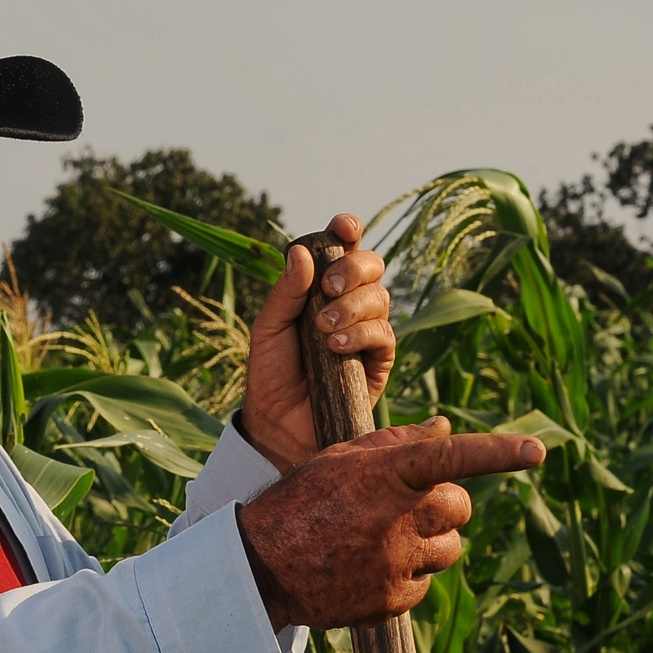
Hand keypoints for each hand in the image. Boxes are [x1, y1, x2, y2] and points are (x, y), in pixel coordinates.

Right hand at [235, 418, 544, 629]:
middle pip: (459, 508)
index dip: (499, 453)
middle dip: (445, 505)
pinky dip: (408, 575)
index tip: (538, 451)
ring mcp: (396, 563)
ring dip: (431, 541)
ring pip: (449, 548)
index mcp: (383, 475)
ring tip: (384, 540)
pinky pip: (424, 583)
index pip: (452, 459)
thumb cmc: (300, 503)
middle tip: (410, 506)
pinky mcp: (392, 601)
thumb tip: (447, 429)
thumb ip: (397, 444)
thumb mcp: (340, 460)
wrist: (259, 568)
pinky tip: (369, 567)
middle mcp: (395, 518)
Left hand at [242, 213, 393, 470]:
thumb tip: (301, 253)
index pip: (342, 247)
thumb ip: (286, 292)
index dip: (347, 230)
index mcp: (321, 287)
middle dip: (354, 267)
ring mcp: (367, 330)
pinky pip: (384, 334)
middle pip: (371, 264)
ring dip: (353, 306)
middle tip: (329, 287)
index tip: (343, 228)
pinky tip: (337, 346)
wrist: (278, 424)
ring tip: (324, 328)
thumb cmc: (271, 373)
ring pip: (380, 297)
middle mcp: (349, 303)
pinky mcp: (379, 361)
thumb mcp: (268, 328)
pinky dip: (362, 334)